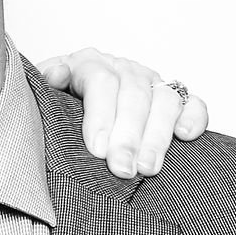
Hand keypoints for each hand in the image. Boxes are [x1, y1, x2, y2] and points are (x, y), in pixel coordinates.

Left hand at [35, 47, 208, 178]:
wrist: (69, 103)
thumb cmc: (56, 105)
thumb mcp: (41, 95)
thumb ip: (45, 84)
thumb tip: (56, 75)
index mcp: (88, 64)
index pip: (101, 81)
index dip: (101, 116)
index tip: (96, 150)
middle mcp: (123, 69)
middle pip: (134, 95)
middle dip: (129, 137)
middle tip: (122, 169)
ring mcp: (150, 82)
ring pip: (164, 100)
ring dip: (157, 136)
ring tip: (148, 169)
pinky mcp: (173, 99)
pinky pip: (192, 103)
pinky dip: (194, 117)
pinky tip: (185, 137)